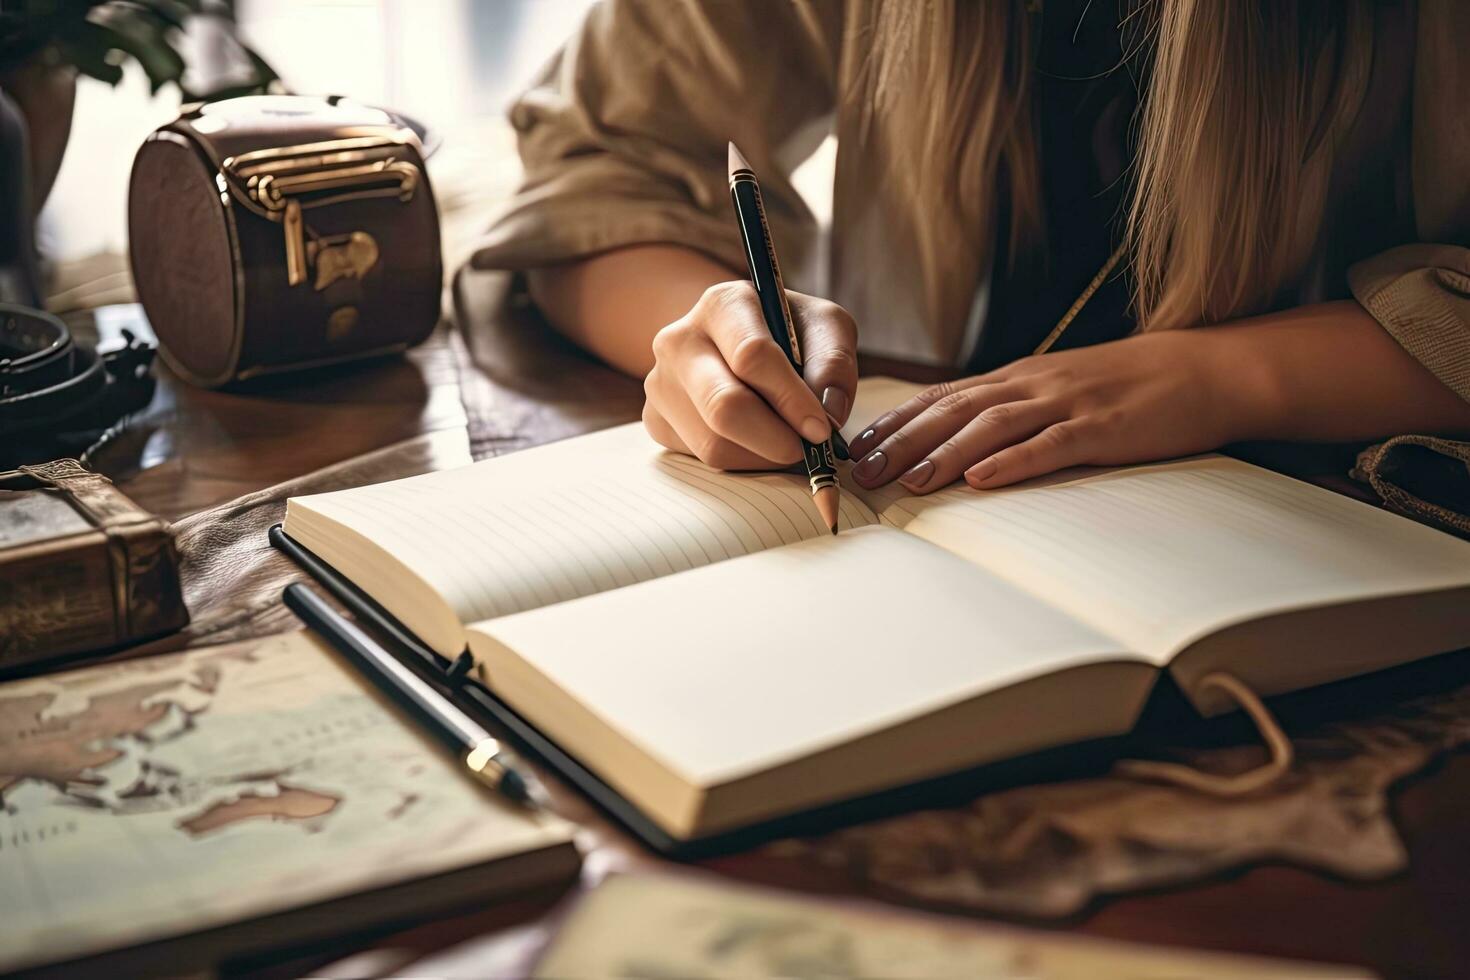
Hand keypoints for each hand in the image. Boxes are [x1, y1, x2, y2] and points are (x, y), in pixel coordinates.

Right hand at [643, 281, 858, 469]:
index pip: (752, 356)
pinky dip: (741, 462)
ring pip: (713, 443)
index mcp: (722, 304)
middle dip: (774, 439)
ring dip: (762, 457)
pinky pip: (701, 459)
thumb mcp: (823, 327)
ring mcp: (660, 382)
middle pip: (723, 406)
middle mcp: (679, 339)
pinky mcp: (656, 420)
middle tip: (806, 451)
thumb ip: (834, 362)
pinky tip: (757, 442)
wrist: (733, 341)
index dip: (791, 399)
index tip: (821, 429)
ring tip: (787, 443)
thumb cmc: (787, 333)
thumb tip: (828, 413)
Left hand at [847, 330, 1244, 492]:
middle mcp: (1033, 385)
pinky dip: (1012, 462)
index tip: (858, 446)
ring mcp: (1067, 403)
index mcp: (1019, 378)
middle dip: (903, 441)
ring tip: (908, 480)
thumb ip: (1015, 408)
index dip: (898, 421)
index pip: (943, 397)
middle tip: (862, 471)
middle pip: (954, 410)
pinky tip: (982, 478)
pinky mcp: (1102, 427)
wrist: (1205, 368)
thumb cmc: (1130, 385)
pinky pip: (1050, 445)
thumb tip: (961, 440)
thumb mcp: (1060, 388)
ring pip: (992, 426)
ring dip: (944, 452)